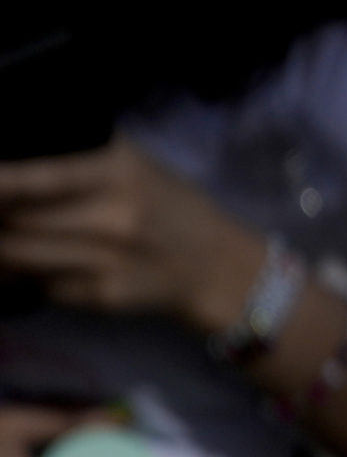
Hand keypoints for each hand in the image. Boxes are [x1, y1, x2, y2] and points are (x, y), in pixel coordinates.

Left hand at [0, 138, 264, 333]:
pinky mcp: (99, 296)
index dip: (1, 183)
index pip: (40, 178)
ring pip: (17, 256)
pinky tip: (19, 264)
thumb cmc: (169, 205)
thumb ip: (75, 160)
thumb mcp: (134, 166)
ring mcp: (105, 262)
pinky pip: (35, 282)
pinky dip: (16, 273)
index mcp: (120, 173)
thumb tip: (8, 170)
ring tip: (3, 238)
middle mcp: (113, 218)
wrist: (216, 265)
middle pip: (17, 221)